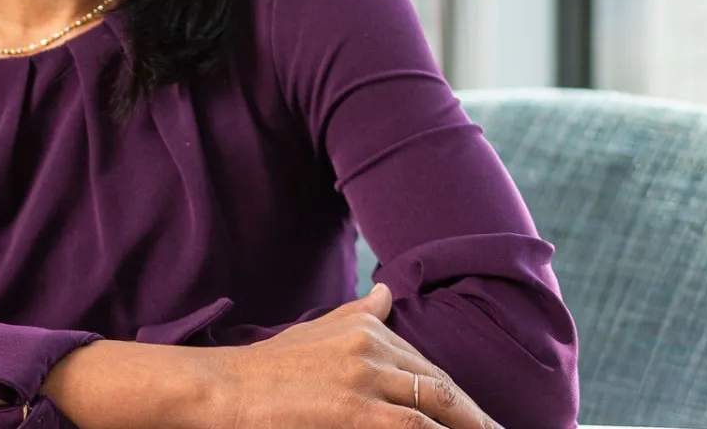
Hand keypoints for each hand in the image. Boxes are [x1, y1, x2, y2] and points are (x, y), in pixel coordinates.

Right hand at [188, 284, 498, 428]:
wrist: (222, 390)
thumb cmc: (265, 370)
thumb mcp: (316, 332)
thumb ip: (357, 314)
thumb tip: (387, 292)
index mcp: (366, 328)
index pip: (429, 368)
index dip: (461, 402)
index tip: (483, 422)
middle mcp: (372, 348)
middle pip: (443, 389)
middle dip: (479, 419)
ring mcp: (365, 381)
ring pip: (437, 410)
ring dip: (470, 427)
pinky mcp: (356, 412)